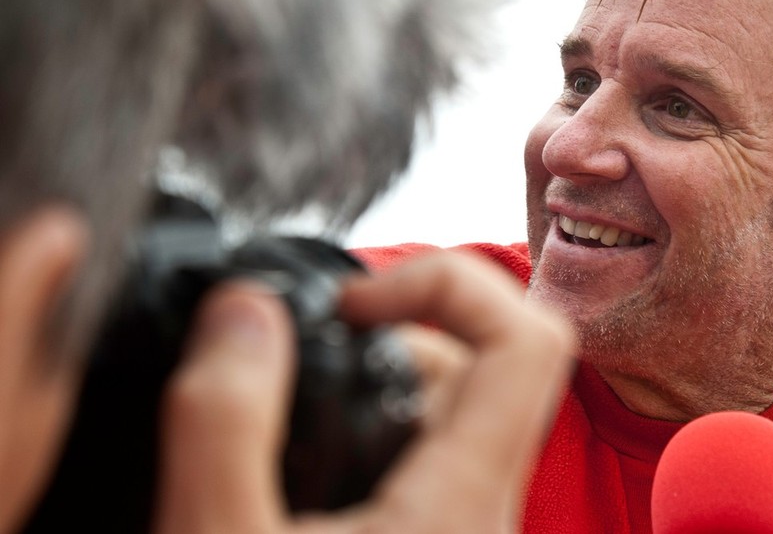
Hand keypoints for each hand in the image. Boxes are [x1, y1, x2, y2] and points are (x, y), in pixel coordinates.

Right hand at [153, 250, 573, 532]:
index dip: (445, 283)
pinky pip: (430, 451)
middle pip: (486, 359)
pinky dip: (374, 422)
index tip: (353, 305)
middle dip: (395, 327)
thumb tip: (244, 311)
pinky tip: (303, 458)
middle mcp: (485, 505)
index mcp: (462, 498)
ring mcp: (467, 524)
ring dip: (379, 376)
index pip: (527, 337)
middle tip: (303, 351)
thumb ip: (223, 421)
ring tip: (291, 399)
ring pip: (456, 408)